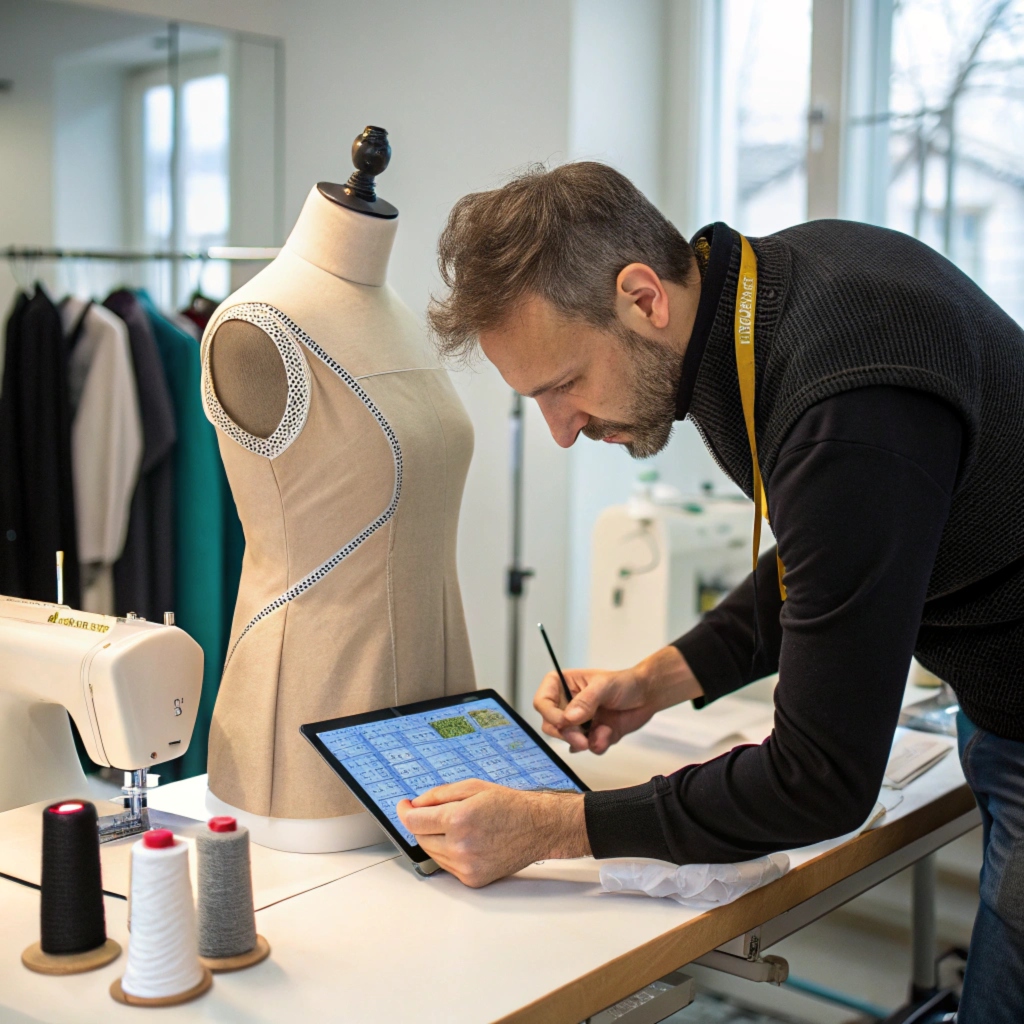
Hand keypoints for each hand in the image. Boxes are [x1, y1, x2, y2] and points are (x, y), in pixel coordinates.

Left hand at [395, 779, 588, 886]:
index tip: (404, 805)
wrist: (537, 828)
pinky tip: (464, 840)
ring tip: (454, 824)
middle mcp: (461, 846)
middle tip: (429, 812)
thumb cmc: (509, 805)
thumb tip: (415, 804)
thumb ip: (439, 795)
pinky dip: (448, 852)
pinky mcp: (472, 879)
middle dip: (421, 824)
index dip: (404, 811)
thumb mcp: (473, 787)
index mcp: (459, 819)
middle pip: (420, 838)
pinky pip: (447, 865)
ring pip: (432, 853)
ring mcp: (466, 866)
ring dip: (434, 838)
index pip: (414, 821)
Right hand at [533, 645, 702, 754]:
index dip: (549, 714)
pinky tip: (609, 733)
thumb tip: (569, 718)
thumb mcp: (604, 686)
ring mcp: (577, 721)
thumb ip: (586, 701)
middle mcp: (566, 704)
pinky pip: (586, 748)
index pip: (542, 702)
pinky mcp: (590, 735)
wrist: (647, 696)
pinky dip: (598, 744)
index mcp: (562, 684)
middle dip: (567, 734)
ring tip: (604, 732)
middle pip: (550, 725)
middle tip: (583, 740)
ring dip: (584, 741)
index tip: (565, 722)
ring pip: (567, 740)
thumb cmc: (625, 683)